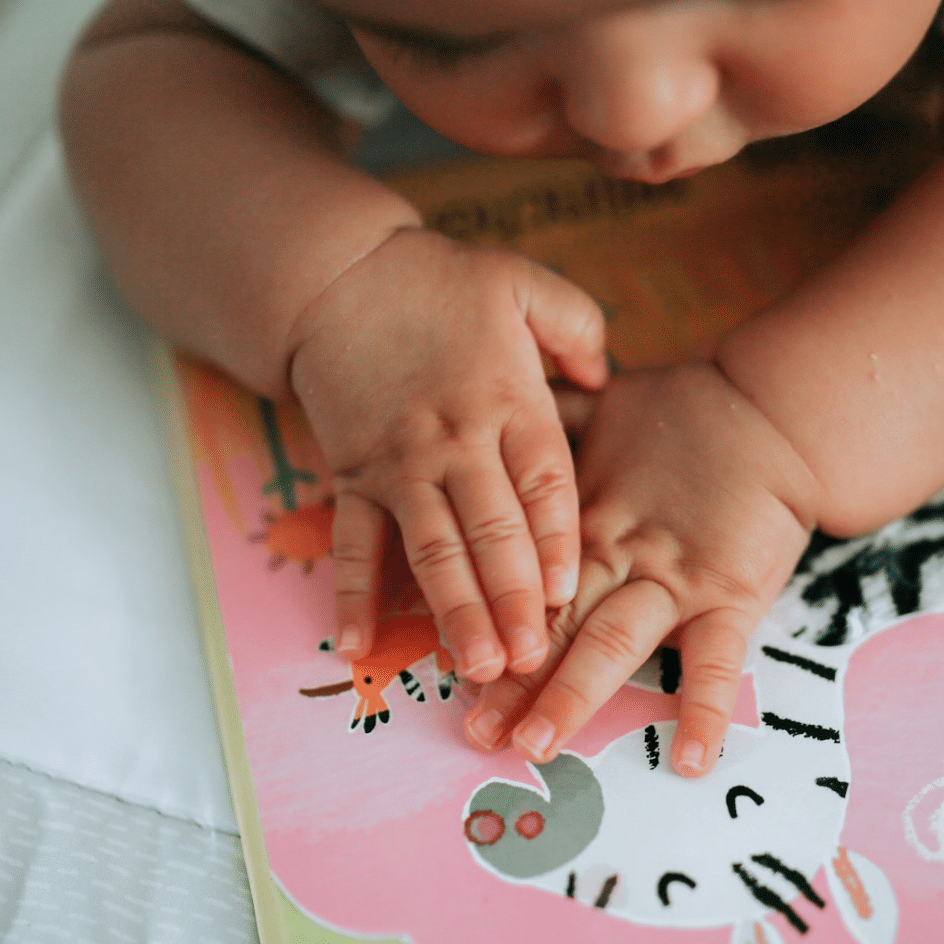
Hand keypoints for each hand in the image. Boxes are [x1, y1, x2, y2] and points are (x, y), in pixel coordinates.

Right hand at [289, 227, 606, 682]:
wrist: (333, 276)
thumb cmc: (438, 283)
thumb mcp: (522, 283)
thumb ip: (578, 328)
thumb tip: (609, 378)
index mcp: (507, 401)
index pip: (542, 482)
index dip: (556, 539)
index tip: (571, 592)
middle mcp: (455, 443)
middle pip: (490, 531)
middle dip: (512, 598)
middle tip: (533, 659)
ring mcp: (400, 466)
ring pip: (430, 550)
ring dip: (453, 611)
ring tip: (476, 667)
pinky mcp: (353, 478)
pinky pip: (352, 543)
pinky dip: (351, 594)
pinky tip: (357, 645)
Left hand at [463, 362, 820, 775]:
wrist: (773, 410)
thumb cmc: (683, 410)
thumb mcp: (599, 405)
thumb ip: (545, 419)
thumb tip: (486, 410)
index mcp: (578, 514)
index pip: (519, 577)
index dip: (483, 619)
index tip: (446, 664)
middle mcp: (618, 551)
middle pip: (554, 621)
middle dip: (512, 679)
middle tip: (475, 731)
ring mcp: (674, 576)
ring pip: (615, 640)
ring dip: (574, 693)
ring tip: (536, 744)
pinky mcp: (730, 592)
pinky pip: (718, 660)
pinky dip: (702, 709)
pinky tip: (688, 762)